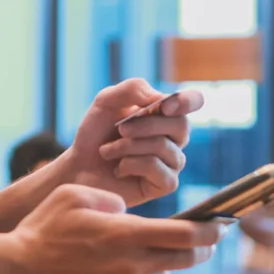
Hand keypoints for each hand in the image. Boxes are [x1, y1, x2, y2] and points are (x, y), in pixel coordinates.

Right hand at [0, 184, 218, 273]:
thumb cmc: (40, 232)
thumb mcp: (73, 196)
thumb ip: (109, 200)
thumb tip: (127, 211)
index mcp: (126, 235)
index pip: (186, 235)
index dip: (210, 230)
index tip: (222, 226)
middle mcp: (132, 268)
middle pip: (183, 261)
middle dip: (199, 250)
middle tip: (204, 242)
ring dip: (155, 268)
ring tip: (131, 256)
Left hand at [56, 79, 201, 206]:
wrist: (79, 167)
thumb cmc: (95, 133)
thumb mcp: (106, 101)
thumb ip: (132, 89)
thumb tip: (162, 98)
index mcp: (165, 113)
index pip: (194, 100)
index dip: (187, 101)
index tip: (164, 106)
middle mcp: (174, 137)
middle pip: (181, 125)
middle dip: (145, 125)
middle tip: (120, 129)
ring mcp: (173, 162)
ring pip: (163, 147)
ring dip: (128, 146)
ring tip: (108, 151)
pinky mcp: (166, 184)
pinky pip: (157, 168)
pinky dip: (131, 164)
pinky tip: (119, 169)